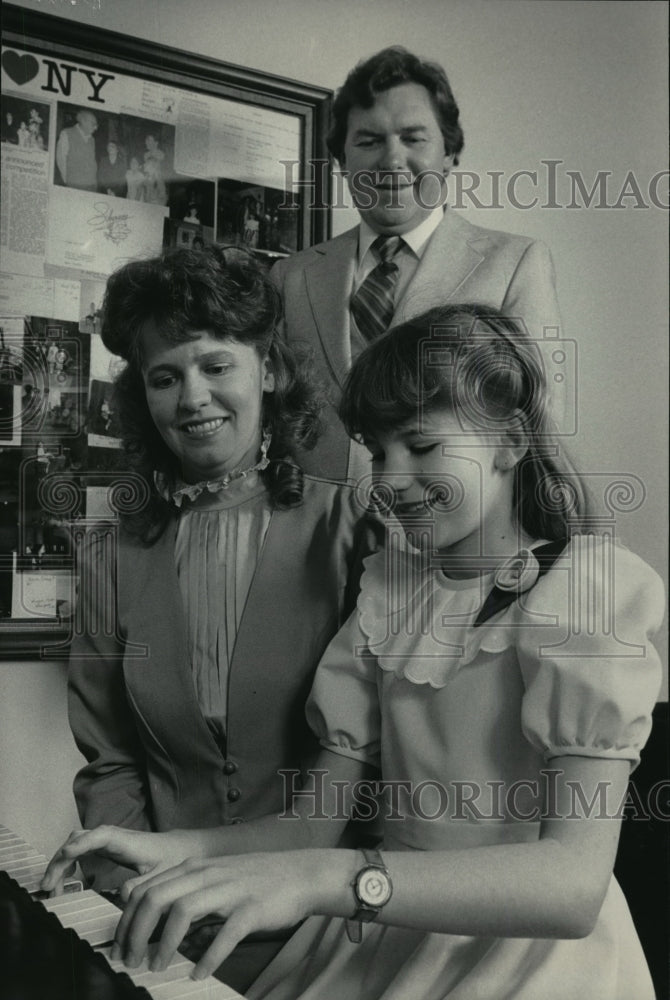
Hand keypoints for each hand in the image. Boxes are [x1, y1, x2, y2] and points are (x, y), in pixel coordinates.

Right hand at [40, 826, 199, 894]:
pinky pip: (81, 848)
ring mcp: (109, 840)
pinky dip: (69, 860)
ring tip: (52, 887)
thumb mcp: (163, 875)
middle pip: (79, 838)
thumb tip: (121, 894)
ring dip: (61, 861)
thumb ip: (144, 884)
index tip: (66, 854)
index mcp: (127, 841)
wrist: (183, 848)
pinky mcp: (107, 846)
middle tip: (48, 886)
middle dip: (60, 859)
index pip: (100, 836)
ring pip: (76, 842)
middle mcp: (114, 836)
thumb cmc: (174, 859)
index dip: (82, 843)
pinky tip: (67, 878)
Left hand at [113, 849, 354, 978]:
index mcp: (194, 867)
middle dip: (135, 933)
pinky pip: (225, 934)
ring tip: (157, 967)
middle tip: (130, 961)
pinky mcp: (252, 908)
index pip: (145, 887)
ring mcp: (230, 890)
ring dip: (163, 944)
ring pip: (183, 911)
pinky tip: (199, 974)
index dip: (126, 918)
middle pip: (156, 898)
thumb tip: (145, 907)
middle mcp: (207, 874)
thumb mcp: (213, 876)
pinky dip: (209, 957)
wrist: (300, 873)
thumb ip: (182, 887)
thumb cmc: (253, 880)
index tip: (119, 945)